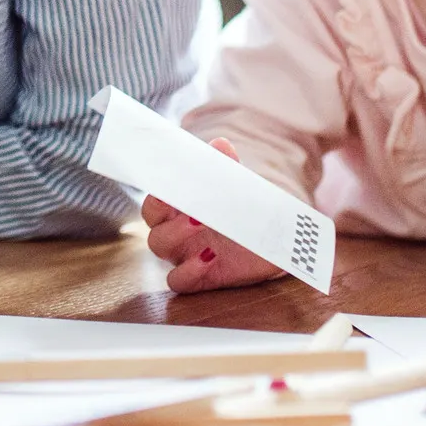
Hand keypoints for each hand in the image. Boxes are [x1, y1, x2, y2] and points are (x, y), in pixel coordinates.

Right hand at [139, 137, 283, 292]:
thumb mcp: (239, 191)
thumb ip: (226, 170)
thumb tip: (220, 145)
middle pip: (150, 223)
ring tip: (200, 223)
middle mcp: (175, 233)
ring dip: (175, 234)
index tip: (168, 186)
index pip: (154, 201)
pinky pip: (178, 280)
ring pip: (159, 247)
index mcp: (179, 210)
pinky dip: (188, 270)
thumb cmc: (247, 214)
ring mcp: (184, 256)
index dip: (156, 194)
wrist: (275, 246)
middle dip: (163, 212)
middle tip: (187, 201)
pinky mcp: (199, 279)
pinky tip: (208, 258)